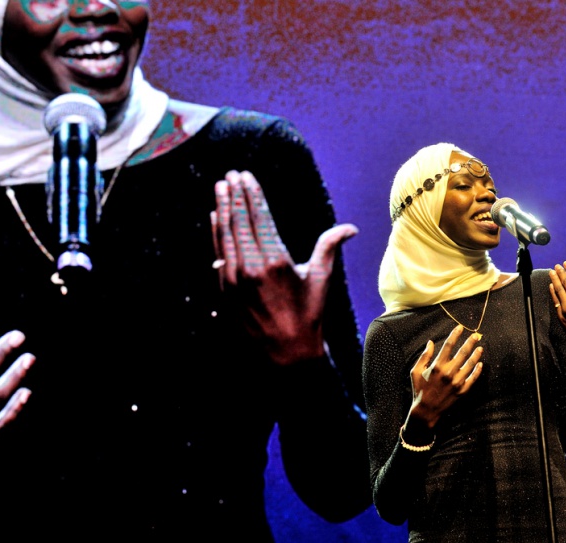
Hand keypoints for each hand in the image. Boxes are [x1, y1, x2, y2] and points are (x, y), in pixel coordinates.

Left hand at [210, 170, 357, 365]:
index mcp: (276, 261)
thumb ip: (329, 247)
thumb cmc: (308, 315)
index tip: (247, 176)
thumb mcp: (321, 279)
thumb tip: (350, 228)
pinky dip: (216, 233)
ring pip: (225, 235)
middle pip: (239, 221)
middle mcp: (251, 268)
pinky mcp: (225, 290)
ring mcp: (234, 279)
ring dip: (222, 208)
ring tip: (220, 187)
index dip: (252, 194)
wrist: (285, 354)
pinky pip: (218, 254)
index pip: (260, 217)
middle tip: (231, 175)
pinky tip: (215, 218)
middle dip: (235, 195)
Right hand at [405, 325, 482, 434]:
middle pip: (463, 352)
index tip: (460, 328)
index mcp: (437, 366)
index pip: (448, 345)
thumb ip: (424, 356)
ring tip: (480, 348)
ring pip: (470, 364)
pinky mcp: (462, 391)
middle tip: (476, 335)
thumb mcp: (416, 371)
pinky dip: (477, 371)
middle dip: (470, 342)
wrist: (426, 410)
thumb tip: (430, 342)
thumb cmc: (419, 389)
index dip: (455, 334)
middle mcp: (449, 372)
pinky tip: (480, 364)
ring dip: (476, 355)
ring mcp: (457, 382)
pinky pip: (473, 378)